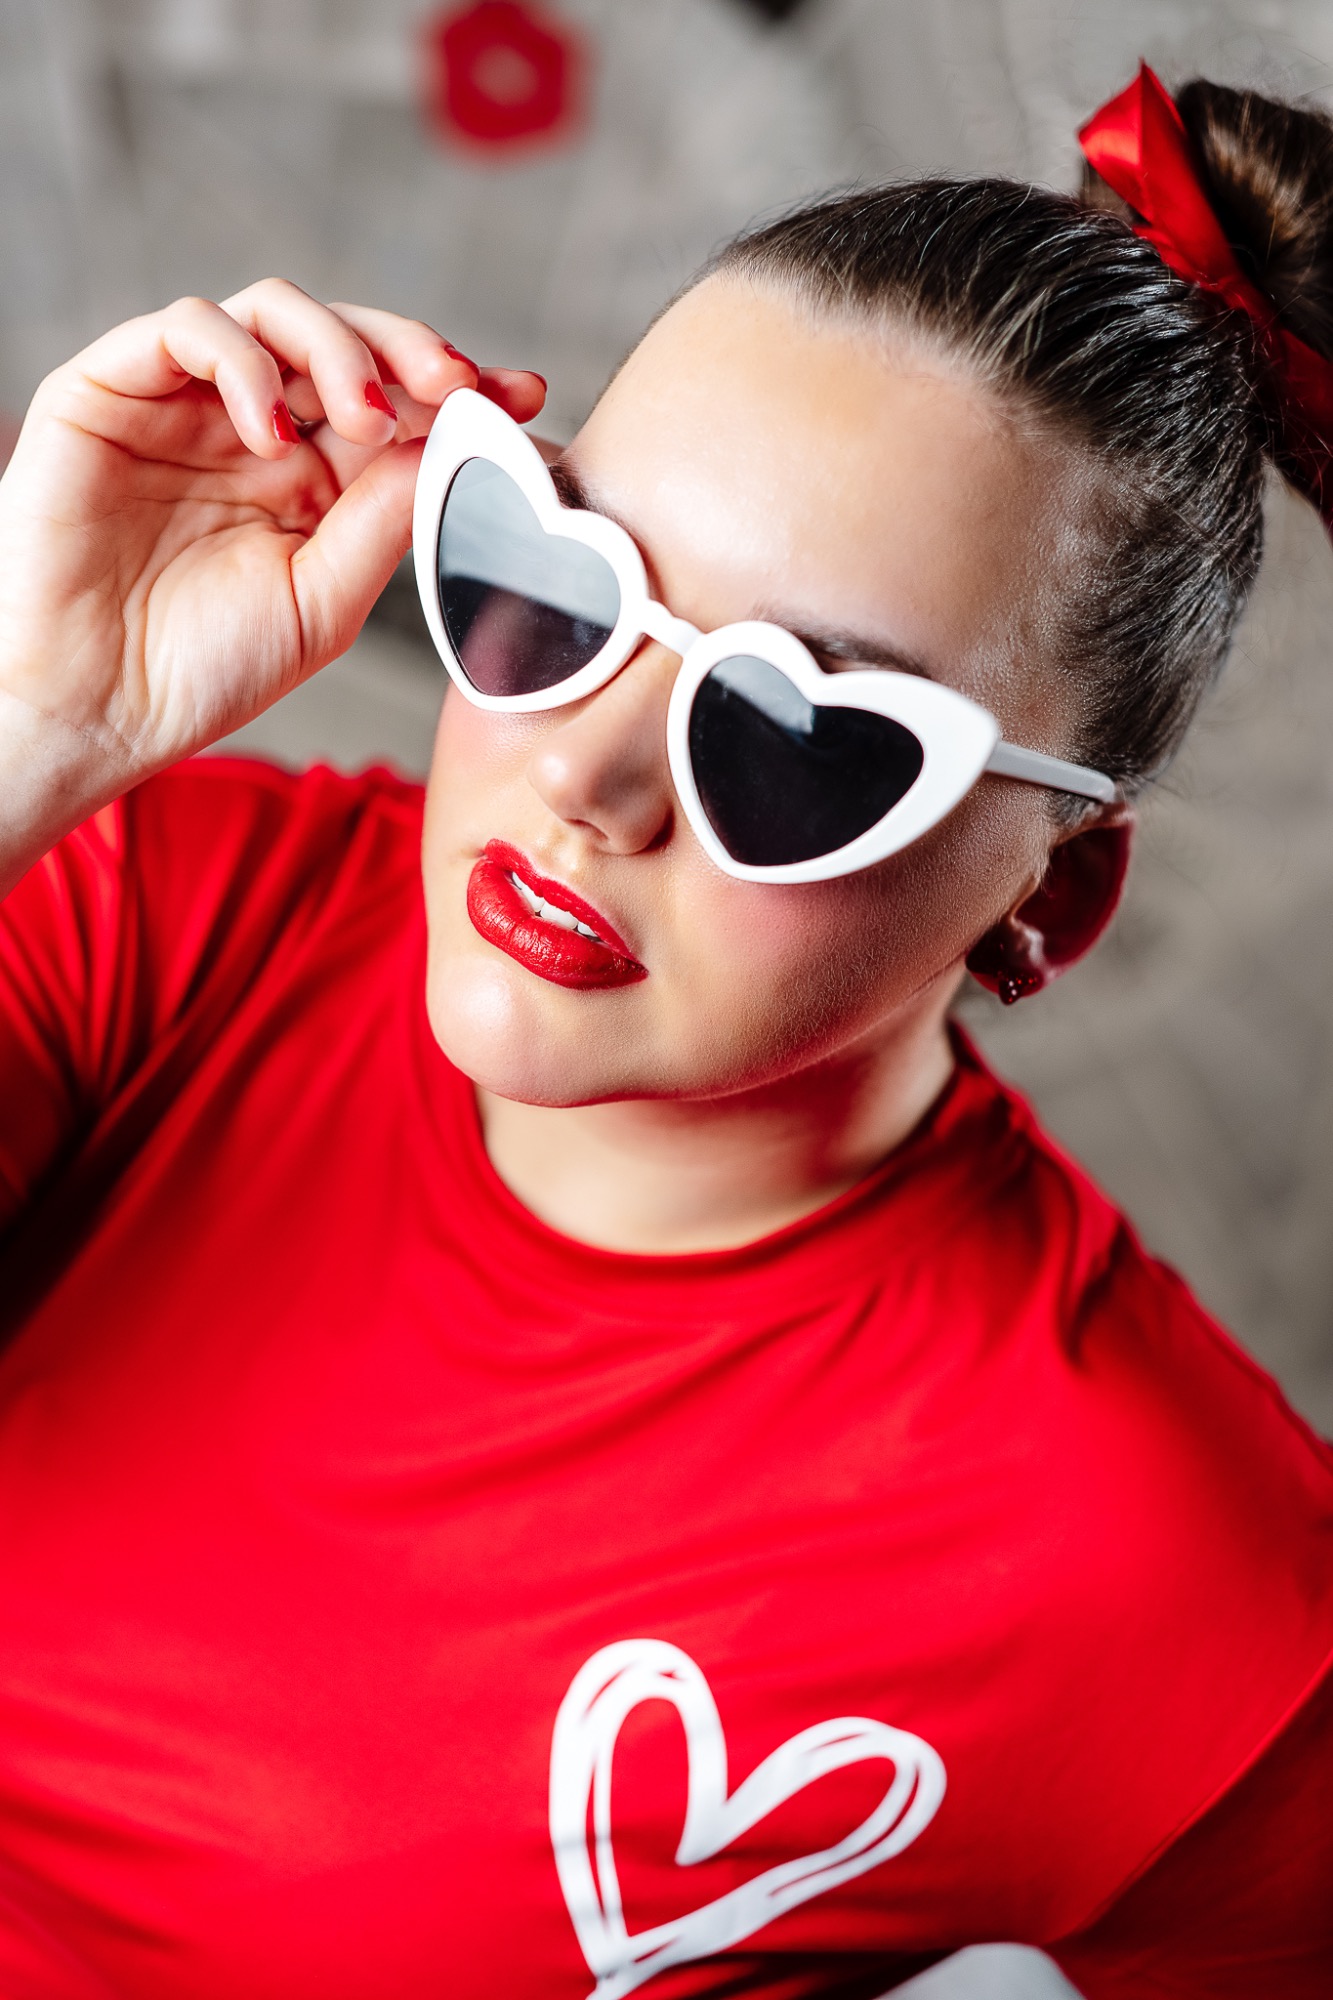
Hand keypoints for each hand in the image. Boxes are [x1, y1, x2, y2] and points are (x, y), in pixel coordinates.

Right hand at [0, 280, 543, 883]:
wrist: (93, 711)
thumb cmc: (200, 671)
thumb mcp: (326, 601)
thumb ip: (386, 518)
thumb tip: (459, 444)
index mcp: (311, 479)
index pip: (395, 403)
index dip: (460, 387)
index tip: (524, 395)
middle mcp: (253, 428)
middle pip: (344, 339)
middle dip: (410, 349)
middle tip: (454, 385)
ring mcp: (184, 404)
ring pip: (272, 313)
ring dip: (336, 349)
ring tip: (364, 417)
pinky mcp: (111, 390)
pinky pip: (185, 327)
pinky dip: (243, 360)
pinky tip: (271, 432)